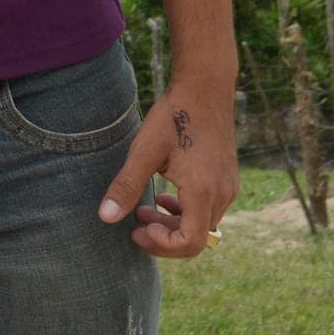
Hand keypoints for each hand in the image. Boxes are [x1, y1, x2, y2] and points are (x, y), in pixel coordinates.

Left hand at [97, 83, 235, 257]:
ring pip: (203, 224)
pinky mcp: (227, 179)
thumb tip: (105, 217)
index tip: (137, 229)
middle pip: (196, 238)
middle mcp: (222, 195)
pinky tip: (165, 195)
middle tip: (135, 222)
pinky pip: (209, 209)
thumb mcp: (144, 151)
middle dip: (163, 235)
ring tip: (145, 208)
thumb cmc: (174, 116)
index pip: (191, 243)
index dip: (162, 245)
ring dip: (173, 223)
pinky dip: (186, 211)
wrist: (205, 89)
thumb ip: (126, 186)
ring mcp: (228, 188)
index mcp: (203, 192)